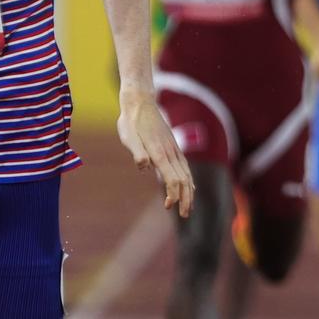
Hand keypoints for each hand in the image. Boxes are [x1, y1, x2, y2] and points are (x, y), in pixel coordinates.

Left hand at [117, 88, 194, 216]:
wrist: (140, 103)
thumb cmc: (131, 122)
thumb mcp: (128, 136)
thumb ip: (137, 151)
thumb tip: (144, 166)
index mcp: (160, 153)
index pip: (172, 178)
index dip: (173, 193)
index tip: (169, 206)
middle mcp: (170, 153)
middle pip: (183, 180)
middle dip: (186, 198)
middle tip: (185, 215)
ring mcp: (174, 150)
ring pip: (187, 174)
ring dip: (190, 192)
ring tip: (189, 207)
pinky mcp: (173, 147)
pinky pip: (185, 167)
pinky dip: (189, 180)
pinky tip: (190, 186)